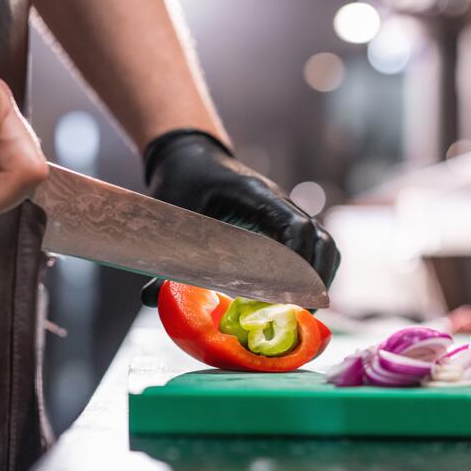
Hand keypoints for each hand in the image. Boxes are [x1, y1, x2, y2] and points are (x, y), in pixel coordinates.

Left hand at [140, 131, 339, 306]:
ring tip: (307, 310)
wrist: (191, 156)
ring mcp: (284, 212)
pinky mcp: (281, 223)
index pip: (295, 228)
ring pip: (322, 242)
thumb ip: (164, 256)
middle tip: (304, 314)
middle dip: (316, 278)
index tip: (292, 297)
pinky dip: (312, 270)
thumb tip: (149, 299)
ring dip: (320, 275)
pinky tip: (297, 297)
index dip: (299, 264)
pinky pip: (311, 245)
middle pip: (319, 238)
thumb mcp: (172, 217)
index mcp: (257, 195)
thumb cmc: (182, 181)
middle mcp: (279, 202)